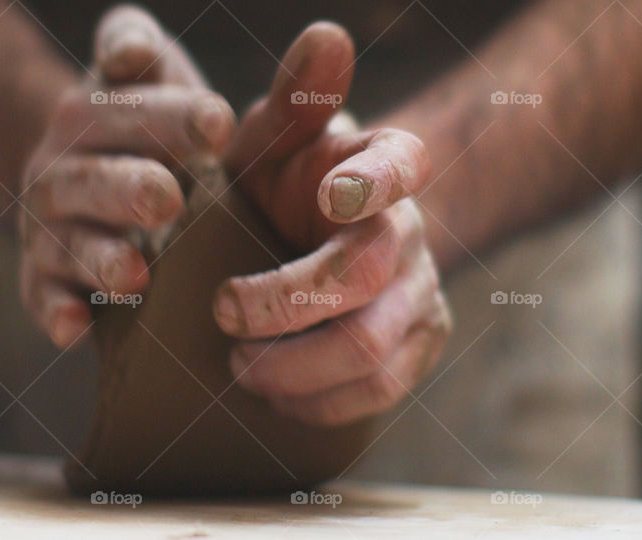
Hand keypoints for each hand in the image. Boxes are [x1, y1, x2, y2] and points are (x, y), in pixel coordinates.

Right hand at [19, 6, 234, 346]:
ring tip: (135, 274)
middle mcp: (66, 162)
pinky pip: (40, 294)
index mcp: (100, 109)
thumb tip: (324, 38)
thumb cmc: (152, 130)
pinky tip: (77, 327)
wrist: (85, 173)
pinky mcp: (42, 275)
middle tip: (169, 199)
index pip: (126, 99)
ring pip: (64, 238)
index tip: (222, 124)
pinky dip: (53, 310)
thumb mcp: (182, 92)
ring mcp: (50, 222)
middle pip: (89, 172)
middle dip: (127, 186)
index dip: (168, 112)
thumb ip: (247, 81)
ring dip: (97, 256)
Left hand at [214, 23, 451, 425]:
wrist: (322, 242)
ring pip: (369, 348)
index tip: (326, 195)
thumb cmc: (287, 185)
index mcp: (383, 167)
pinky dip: (317, 402)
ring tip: (237, 364)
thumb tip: (326, 36)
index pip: (401, 164)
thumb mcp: (278, 138)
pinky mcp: (415, 349)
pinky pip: (379, 392)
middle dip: (281, 301)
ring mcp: (419, 295)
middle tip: (222, 311)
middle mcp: (410, 232)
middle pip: (361, 276)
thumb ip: (298, 95)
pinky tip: (274, 394)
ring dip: (290, 365)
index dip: (373, 180)